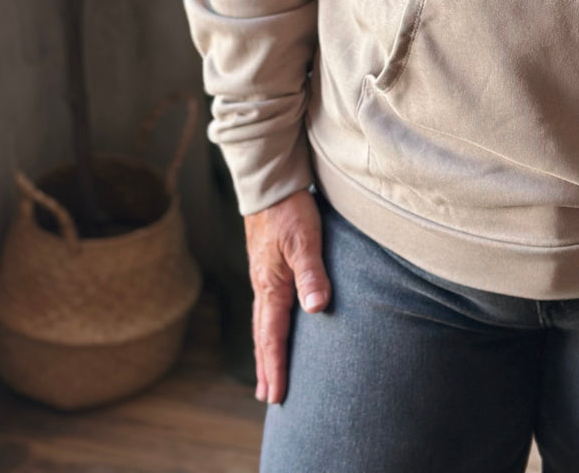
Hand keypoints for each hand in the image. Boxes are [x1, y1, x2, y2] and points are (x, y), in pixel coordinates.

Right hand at [244, 187, 330, 403]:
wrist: (269, 182)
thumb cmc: (290, 209)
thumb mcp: (306, 239)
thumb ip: (312, 273)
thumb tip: (317, 309)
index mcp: (271, 285)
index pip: (273, 336)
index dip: (276, 367)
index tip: (275, 396)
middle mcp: (262, 285)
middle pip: (262, 335)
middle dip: (266, 366)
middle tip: (268, 397)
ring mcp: (261, 275)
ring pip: (261, 322)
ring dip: (265, 349)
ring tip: (266, 371)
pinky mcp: (265, 265)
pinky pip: (264, 306)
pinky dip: (267, 326)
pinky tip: (273, 326)